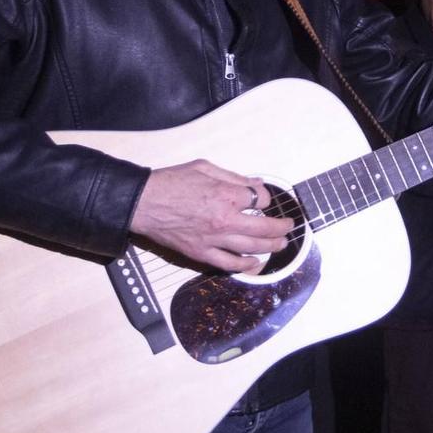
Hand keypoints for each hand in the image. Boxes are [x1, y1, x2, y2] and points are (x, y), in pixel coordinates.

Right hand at [127, 159, 289, 271]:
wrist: (143, 203)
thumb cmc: (171, 182)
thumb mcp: (204, 167)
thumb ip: (234, 177)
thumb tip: (256, 183)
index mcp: (226, 195)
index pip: (260, 200)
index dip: (265, 199)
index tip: (262, 199)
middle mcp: (224, 220)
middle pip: (264, 228)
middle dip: (281, 228)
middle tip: (289, 227)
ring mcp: (214, 240)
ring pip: (252, 248)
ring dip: (271, 247)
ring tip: (281, 244)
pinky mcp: (201, 253)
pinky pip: (230, 264)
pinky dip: (246, 265)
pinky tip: (256, 262)